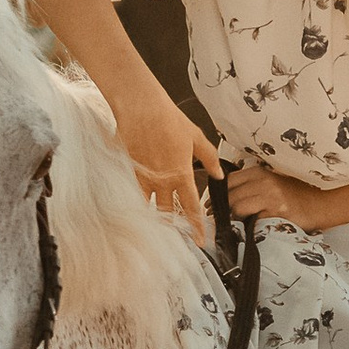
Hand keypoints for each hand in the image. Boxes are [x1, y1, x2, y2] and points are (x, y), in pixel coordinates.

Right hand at [118, 86, 225, 240]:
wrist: (140, 107)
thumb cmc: (168, 118)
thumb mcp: (197, 137)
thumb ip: (209, 158)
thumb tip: (219, 174)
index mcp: (181, 173)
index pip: (191, 207)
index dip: (196, 226)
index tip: (200, 241)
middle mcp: (162, 180)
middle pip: (169, 212)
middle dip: (174, 228)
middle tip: (177, 241)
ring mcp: (143, 177)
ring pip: (148, 206)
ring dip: (154, 219)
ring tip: (157, 231)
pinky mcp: (128, 172)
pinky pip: (133, 193)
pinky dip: (136, 203)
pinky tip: (137, 210)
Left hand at [224, 158, 327, 230]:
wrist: (322, 203)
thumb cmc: (298, 195)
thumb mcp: (273, 183)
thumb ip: (253, 186)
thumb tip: (227, 198)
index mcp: (260, 172)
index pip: (229, 181)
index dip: (218, 196)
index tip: (212, 206)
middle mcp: (264, 182)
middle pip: (230, 196)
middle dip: (221, 210)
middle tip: (217, 220)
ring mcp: (271, 197)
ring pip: (237, 208)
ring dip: (233, 219)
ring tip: (234, 226)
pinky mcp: (277, 213)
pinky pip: (253, 221)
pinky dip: (248, 227)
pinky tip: (250, 230)